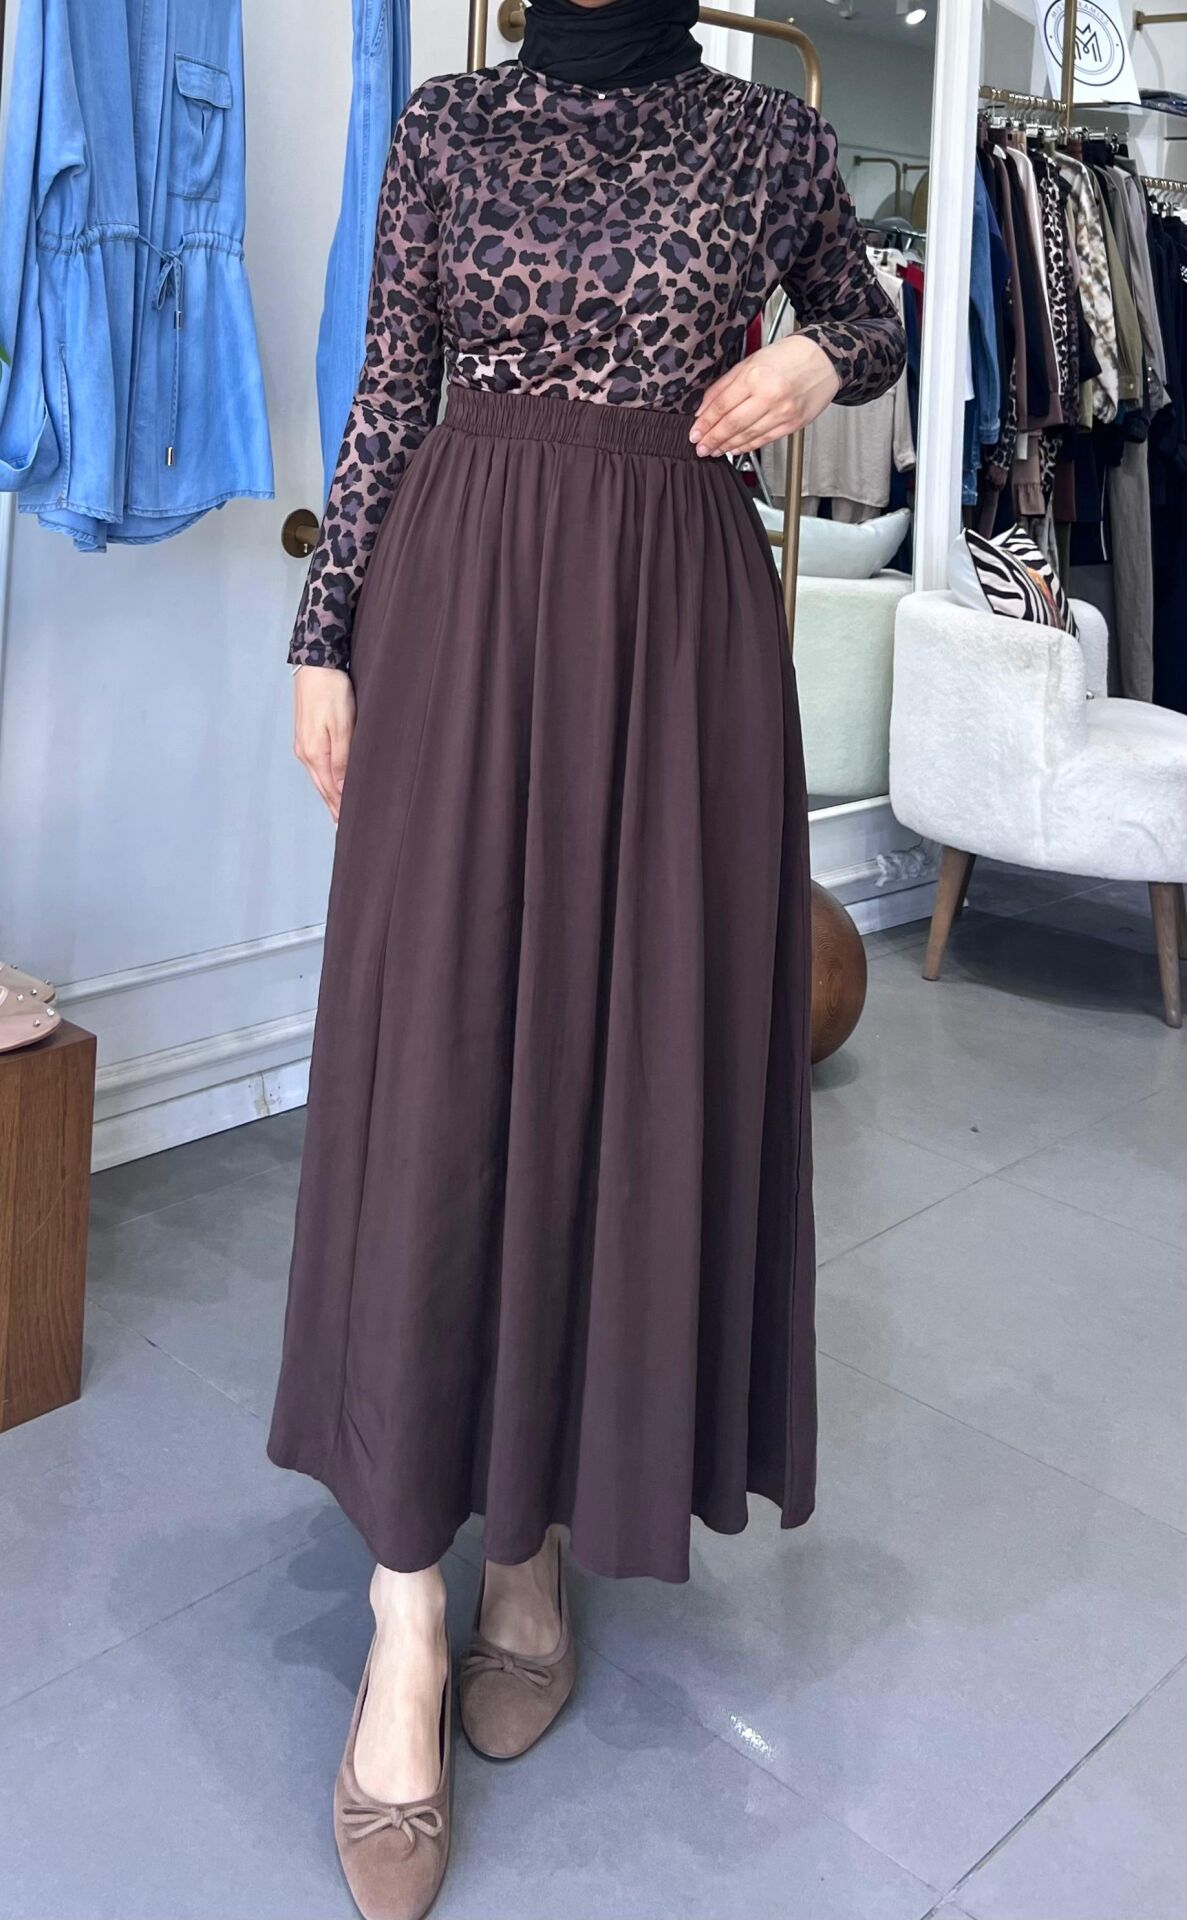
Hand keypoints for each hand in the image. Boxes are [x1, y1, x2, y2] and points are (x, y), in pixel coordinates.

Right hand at [294, 664, 355, 823]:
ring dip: (328, 796)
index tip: (348, 829)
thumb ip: (343, 760)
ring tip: (338, 813)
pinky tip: (330, 783)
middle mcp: (305, 753)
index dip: (340, 810)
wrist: (316, 664)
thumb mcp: (343, 726)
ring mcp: (303, 744)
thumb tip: (341, 791)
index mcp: (315, 754)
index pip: (330, 791)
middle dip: (333, 808)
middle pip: (322, 788)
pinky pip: (316, 766)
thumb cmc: (333, 692)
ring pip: (318, 778)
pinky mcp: (305, 735)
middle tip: (343, 829)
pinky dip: (324, 780)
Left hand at [690, 335, 840, 458]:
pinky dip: (747, 446)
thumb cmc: (788, 357)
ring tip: (715, 450)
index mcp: (755, 376)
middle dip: (713, 439)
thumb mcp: (751, 361)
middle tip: (701, 447)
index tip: (695, 433)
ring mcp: (782, 412)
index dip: (705, 423)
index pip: (722, 406)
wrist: (824, 359)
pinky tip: (735, 449)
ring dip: (727, 446)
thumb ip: (725, 385)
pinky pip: (764, 440)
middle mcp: (769, 395)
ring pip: (747, 436)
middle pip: (732, 424)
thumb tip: (703, 409)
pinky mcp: (792, 424)